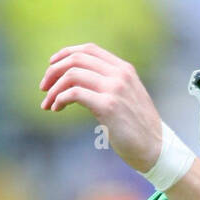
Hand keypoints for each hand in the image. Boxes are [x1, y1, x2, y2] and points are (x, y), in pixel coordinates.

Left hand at [39, 43, 162, 173]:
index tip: (51, 66)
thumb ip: (110, 85)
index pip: (89, 49)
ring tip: (48, 104)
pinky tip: (56, 109)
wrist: (156, 149)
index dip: (65, 54)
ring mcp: (114, 88)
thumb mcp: (128, 98)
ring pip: (72, 75)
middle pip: (76, 59)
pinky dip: (59, 99)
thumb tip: (79, 83)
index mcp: (124, 69)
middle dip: (54, 71)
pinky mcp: (108, 106)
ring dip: (54, 89)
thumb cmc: (139, 128)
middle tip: (43, 88)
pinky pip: (74, 94)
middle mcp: (120, 74)